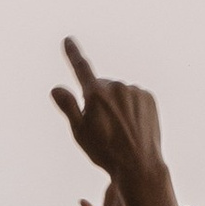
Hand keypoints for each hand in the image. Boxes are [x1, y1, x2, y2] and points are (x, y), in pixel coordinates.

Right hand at [50, 41, 163, 189]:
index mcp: (96, 94)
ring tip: (118, 130)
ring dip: (115, 105)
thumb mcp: (80, 132)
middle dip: (98, 100)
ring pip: (118, 93)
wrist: (139, 165)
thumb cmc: (105, 152)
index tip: (68, 40)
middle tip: (100, 126)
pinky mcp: (148, 98)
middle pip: (101, 87)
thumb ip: (68, 107)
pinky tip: (131, 126)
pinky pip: (134, 97)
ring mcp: (134, 91)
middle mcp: (116, 87)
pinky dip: (130, 107)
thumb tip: (56, 88)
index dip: (73, 53)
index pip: (81, 68)